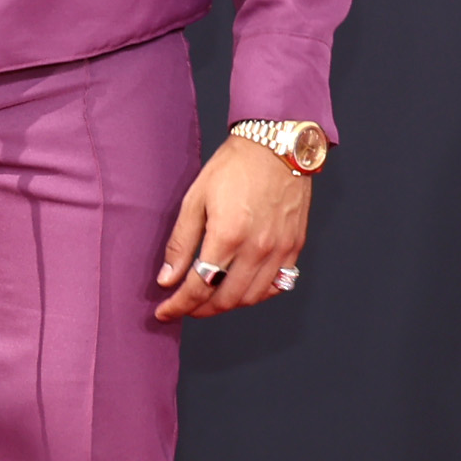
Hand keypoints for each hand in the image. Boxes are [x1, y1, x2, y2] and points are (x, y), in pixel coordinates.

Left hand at [153, 138, 311, 323]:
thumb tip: (168, 279)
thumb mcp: (194, 200)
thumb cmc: (233, 168)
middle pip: (226, 299)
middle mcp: (258, 248)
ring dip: (228, 304)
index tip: (164, 313)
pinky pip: (278, 285)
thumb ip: (181, 244)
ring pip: (252, 297)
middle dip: (200, 309)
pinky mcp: (295, 246)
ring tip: (208, 298)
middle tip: (183, 306)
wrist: (276, 147)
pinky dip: (257, 294)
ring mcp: (281, 250)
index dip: (178, 305)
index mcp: (228, 236)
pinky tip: (241, 286)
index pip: (199, 287)